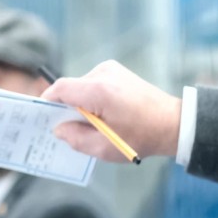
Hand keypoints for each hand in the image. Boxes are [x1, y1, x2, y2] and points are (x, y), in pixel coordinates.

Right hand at [41, 60, 182, 161]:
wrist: (174, 123)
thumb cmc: (141, 137)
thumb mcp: (104, 148)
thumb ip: (76, 138)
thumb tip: (58, 129)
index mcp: (99, 90)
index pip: (60, 89)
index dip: (48, 104)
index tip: (44, 119)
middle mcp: (104, 73)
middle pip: (70, 88)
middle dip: (67, 108)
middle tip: (70, 129)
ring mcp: (112, 69)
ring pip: (81, 86)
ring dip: (82, 104)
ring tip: (96, 125)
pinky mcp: (118, 71)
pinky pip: (93, 84)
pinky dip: (93, 98)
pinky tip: (105, 115)